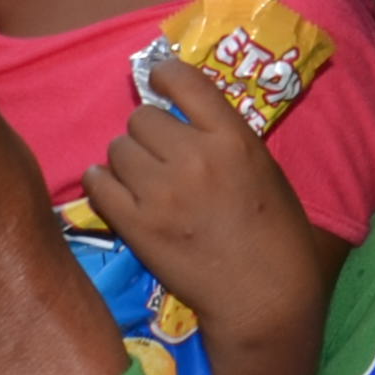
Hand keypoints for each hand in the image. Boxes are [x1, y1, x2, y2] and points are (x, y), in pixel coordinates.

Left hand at [91, 49, 339, 374]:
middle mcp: (193, 157)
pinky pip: (97, 183)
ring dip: (127, 162)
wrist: (264, 299)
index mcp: (232, 138)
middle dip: (148, 134)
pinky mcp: (135, 225)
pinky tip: (118, 195)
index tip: (158, 82)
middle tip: (160, 157)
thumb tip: (186, 116)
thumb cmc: (277, 236)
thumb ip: (225, 139)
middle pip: (142, 118)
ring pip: (117, 149)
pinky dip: (103, 186)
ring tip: (144, 183)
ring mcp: (160, 192)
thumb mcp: (264, 171)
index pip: (183, 79)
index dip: (164, 76)